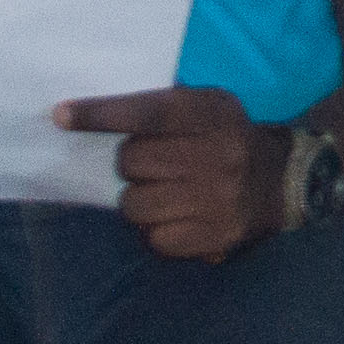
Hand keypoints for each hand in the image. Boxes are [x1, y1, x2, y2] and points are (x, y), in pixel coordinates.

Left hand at [56, 86, 285, 258]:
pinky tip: (177, 215)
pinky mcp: (215, 235)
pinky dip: (157, 229)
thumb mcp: (208, 105)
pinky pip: (154, 238)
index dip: (101, 115)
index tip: (61, 115)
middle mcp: (217, 155)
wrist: (282, 181)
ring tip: (164, 191)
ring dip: (140, 198)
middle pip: (131, 161)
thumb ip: (163, 106)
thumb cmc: (227, 136)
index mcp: (212, 114)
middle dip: (131, 163)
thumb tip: (89, 114)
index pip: (146, 113)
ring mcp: (217, 199)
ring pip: (135, 204)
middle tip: (153, 163)